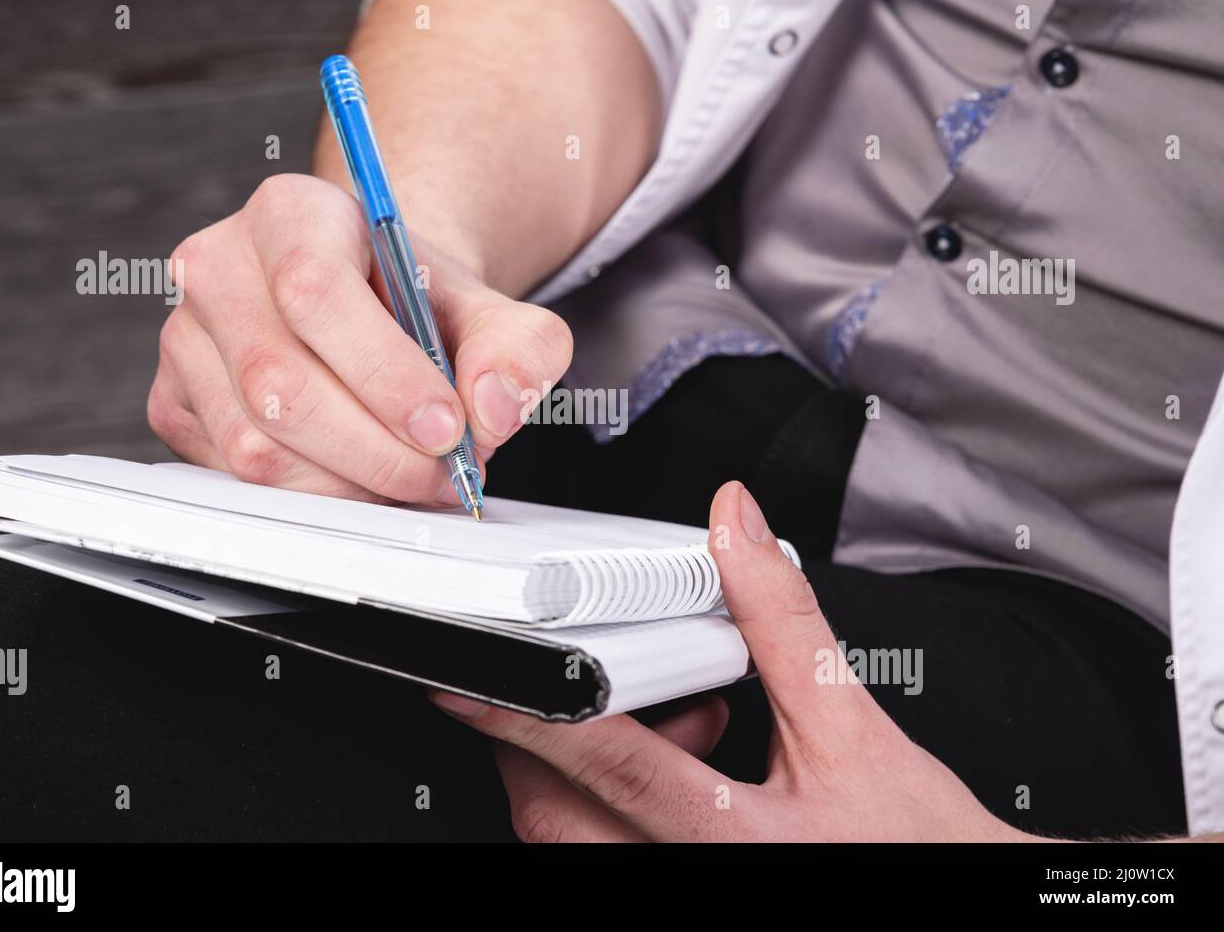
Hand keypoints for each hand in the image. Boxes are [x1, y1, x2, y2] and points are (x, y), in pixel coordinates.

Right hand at [147, 173, 572, 502]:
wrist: (372, 307)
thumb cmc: (417, 303)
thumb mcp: (493, 308)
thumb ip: (521, 347)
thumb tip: (491, 409)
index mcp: (291, 213)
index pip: (315, 293)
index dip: (384, 374)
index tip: (447, 427)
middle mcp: (218, 267)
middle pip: (279, 384)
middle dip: (376, 451)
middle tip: (442, 474)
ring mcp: (185, 339)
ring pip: (255, 444)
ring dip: (348, 483)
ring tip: (410, 476)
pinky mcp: (175, 404)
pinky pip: (235, 475)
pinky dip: (311, 495)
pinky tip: (359, 477)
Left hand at [431, 481, 1034, 841]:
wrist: (961, 894)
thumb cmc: (917, 841)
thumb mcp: (852, 723)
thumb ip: (783, 621)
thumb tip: (735, 531)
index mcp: (733, 840)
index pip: (605, 765)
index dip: (530, 710)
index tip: (465, 676)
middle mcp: (691, 876)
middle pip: (558, 818)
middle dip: (544, 741)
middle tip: (571, 682)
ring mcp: (681, 890)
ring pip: (573, 839)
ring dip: (582, 770)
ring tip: (672, 726)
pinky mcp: (682, 888)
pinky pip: (609, 848)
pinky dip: (612, 800)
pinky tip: (681, 763)